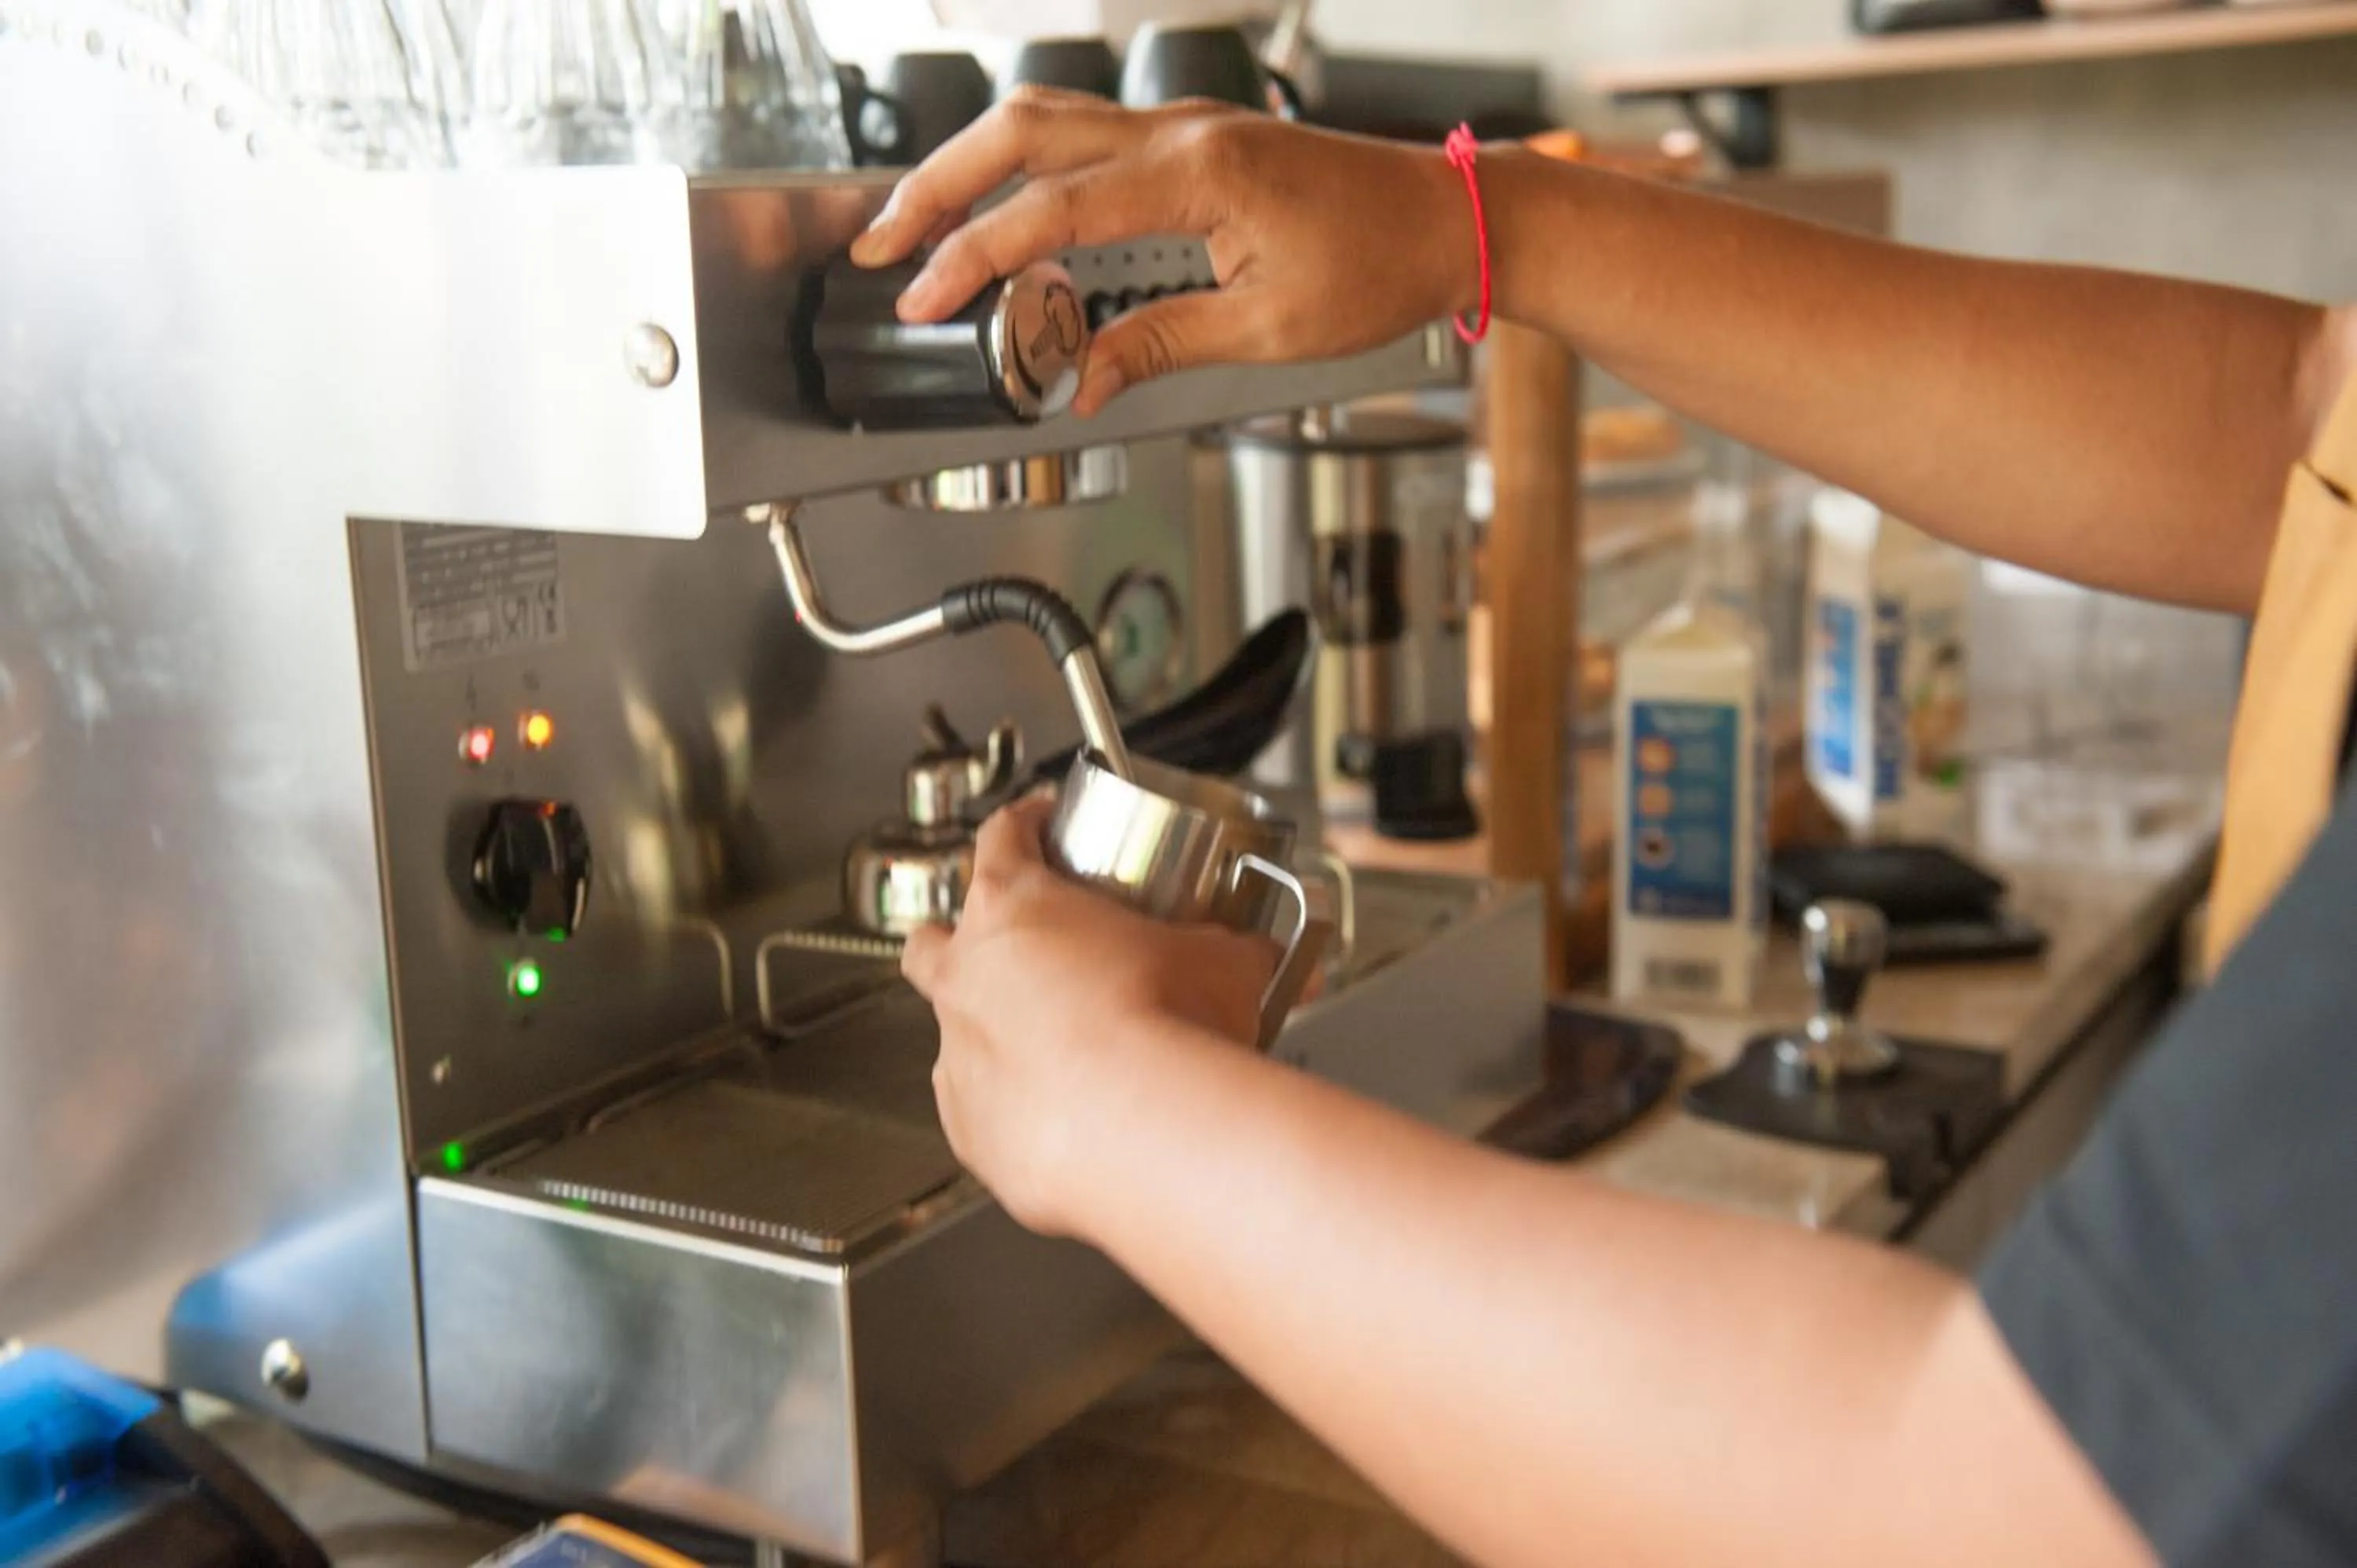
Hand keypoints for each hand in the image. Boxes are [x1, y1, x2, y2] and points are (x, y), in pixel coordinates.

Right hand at [849, 89, 1477, 414]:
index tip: (923, 297)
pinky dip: (1026, 169)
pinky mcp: (1193, 142)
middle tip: (880, 242)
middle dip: (938, 186)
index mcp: (1199, 175)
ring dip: (972, 168)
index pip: (1052, 210)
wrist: (1449, 221)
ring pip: (1046, 119)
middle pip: (1023, 131)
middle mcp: (1183, 134)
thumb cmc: (1383, 266)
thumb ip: (1159, 345)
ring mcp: (1185, 128)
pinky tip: (1002, 212)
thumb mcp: (1267, 331)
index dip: (974, 257)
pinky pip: (1087, 137)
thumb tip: (1080, 379)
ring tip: (919, 225)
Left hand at [901, 793, 1276, 1235]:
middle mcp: (968, 976)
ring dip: (996, 1034)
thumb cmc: (1170, 1028)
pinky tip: (1062, 1118)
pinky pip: (981, 1112)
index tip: (1038, 825)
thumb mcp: (1223, 960)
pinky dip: (1014, 1108)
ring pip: (954, 1033)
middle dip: (964, 942)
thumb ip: (1232, 948)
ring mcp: (959, 1056)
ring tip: (1057, 1051)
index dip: (1022, 825)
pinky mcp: (973, 1132)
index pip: (1001, 836)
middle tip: (1017, 952)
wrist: (1149, 1129)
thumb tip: (1261, 955)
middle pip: (934, 938)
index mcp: (1014, 905)